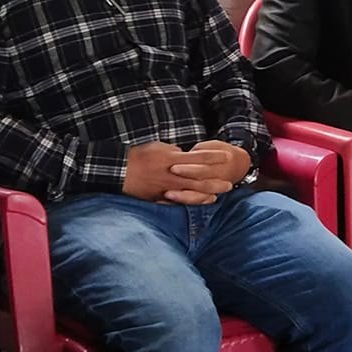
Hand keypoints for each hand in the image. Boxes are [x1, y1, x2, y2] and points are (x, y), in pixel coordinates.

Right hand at [122, 141, 237, 204]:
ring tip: (218, 196)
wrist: (122, 170)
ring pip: (192, 193)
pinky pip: (179, 202)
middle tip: (230, 184)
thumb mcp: (159, 147)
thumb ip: (174, 151)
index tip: (227, 156)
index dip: (214, 157)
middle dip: (216, 181)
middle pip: (200, 179)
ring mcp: (168, 188)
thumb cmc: (140, 156)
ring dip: (207, 194)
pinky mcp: (161, 197)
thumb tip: (183, 153)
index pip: (200, 157)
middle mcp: (175, 175)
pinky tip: (198, 203)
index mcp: (175, 159)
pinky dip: (190, 202)